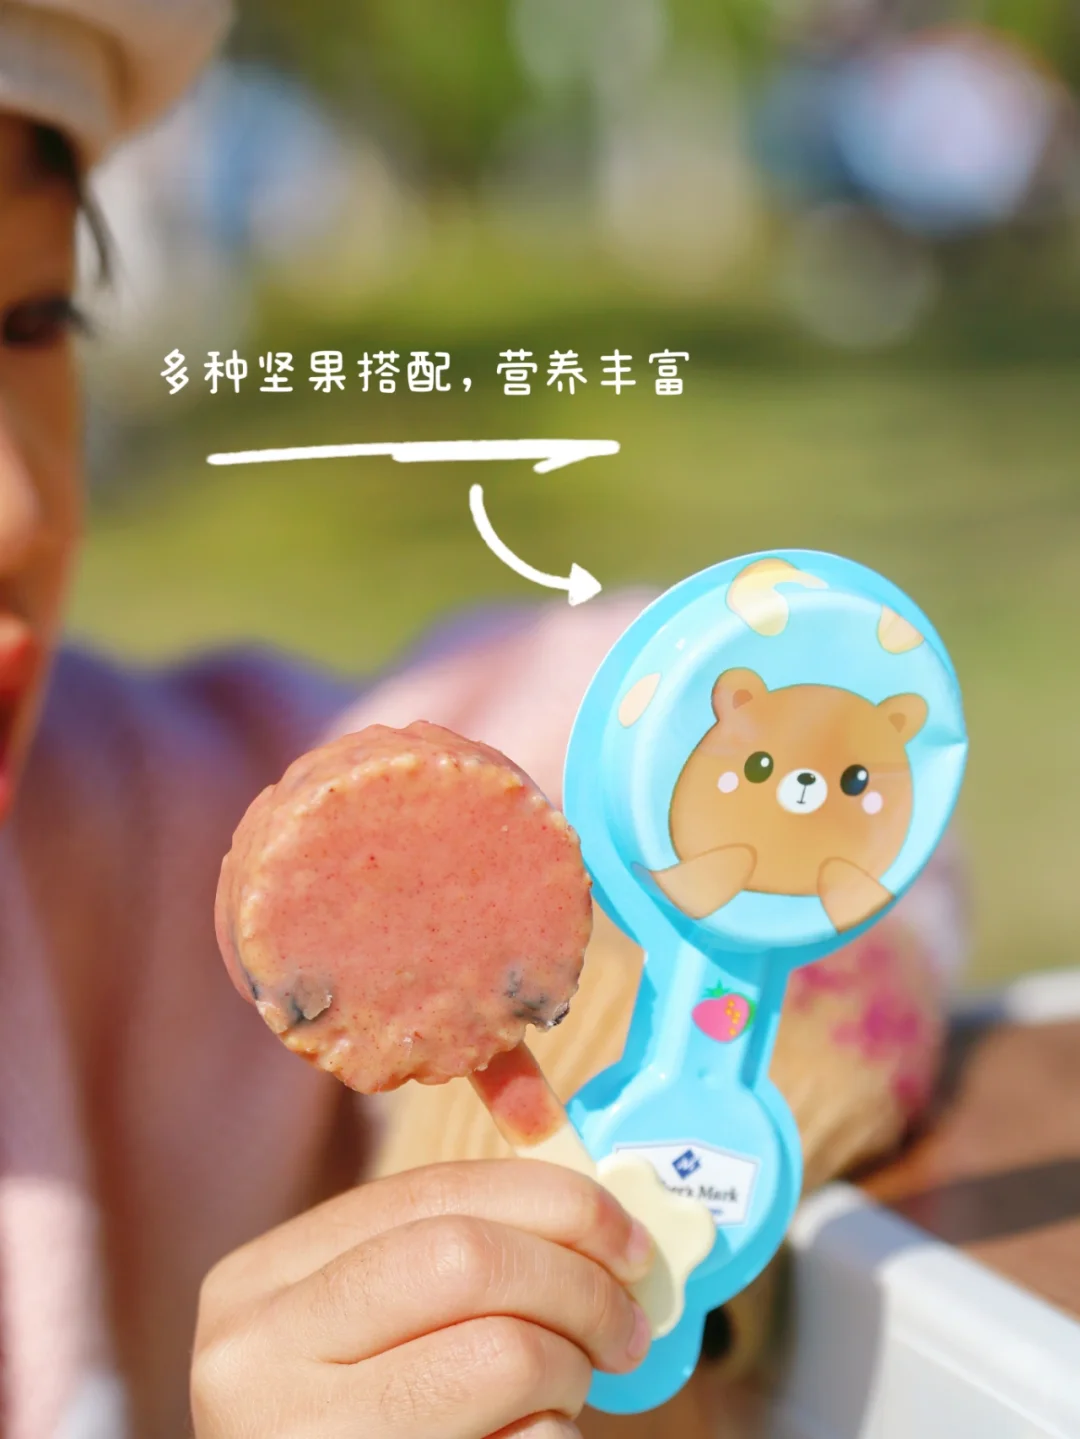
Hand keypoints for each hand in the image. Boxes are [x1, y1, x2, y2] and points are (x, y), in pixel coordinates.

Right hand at [191, 1159, 653, 1438]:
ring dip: (570, 1368)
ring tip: (563, 1393)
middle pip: (469, 1259)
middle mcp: (255, 1356)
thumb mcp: (361, 1330)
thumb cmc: (357, 1431)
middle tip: (625, 1323)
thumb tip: (601, 1218)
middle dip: (578, 1281)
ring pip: (504, 1352)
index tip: (626, 1235)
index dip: (552, 1201)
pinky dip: (552, 1438)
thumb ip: (448, 1260)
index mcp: (260, 1283)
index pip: (432, 1192)